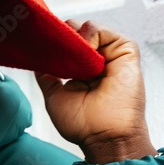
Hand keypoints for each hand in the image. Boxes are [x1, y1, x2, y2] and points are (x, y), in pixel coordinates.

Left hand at [33, 19, 157, 163]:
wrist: (105, 136)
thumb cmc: (83, 124)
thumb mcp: (55, 96)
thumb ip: (46, 77)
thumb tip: (37, 58)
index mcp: (82, 71)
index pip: (66, 45)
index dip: (55, 41)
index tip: (41, 44)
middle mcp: (97, 62)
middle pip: (76, 32)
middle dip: (63, 35)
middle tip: (56, 47)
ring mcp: (111, 56)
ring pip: (89, 28)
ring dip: (75, 35)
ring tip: (73, 55)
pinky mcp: (126, 51)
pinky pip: (105, 30)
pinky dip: (91, 33)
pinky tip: (86, 50)